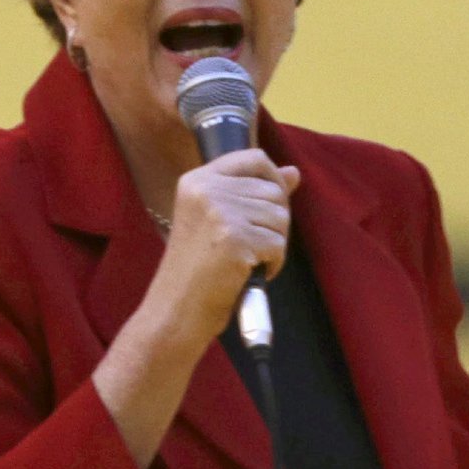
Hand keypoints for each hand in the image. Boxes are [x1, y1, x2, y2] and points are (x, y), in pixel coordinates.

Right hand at [149, 151, 299, 342]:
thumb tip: (293, 173)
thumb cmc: (196, 269)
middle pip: (274, 191)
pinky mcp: (234, 239)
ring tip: (247, 260)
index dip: (273, 180)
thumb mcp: (217, 220)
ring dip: (274, 244)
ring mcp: (220, 213)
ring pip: (280, 218)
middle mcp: (207, 190)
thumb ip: (252, 192)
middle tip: (252, 246)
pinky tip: (249, 273)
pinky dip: (273, 264)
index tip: (270, 206)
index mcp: (197, 180)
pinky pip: (279, 244)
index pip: (254, 158)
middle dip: (274, 223)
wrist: (175, 310)